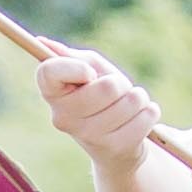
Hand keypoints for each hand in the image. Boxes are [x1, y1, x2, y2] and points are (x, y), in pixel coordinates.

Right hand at [38, 48, 164, 168]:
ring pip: (131, 101)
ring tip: (128, 106)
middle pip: (107, 87)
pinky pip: (146, 116)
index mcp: (52, 94)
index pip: (49, 72)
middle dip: (120, 83)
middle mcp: (63, 118)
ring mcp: (88, 136)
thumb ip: (72, 57)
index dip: (75, 68)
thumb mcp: (87, 71)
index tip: (90, 73)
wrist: (115, 145)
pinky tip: (138, 118)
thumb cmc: (99, 97)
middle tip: (116, 91)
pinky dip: (149, 112)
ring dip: (137, 97)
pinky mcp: (115, 149)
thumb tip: (41, 42)